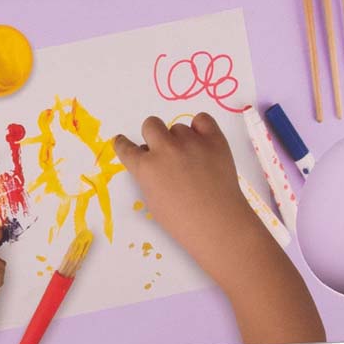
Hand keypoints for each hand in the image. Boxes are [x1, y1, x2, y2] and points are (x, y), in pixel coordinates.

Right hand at [113, 113, 264, 288]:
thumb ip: (147, 176)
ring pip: (177, 127)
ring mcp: (190, 142)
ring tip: (192, 160)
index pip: (125, 147)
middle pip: (150, 124)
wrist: (219, 225)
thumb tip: (151, 159)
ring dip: (180, 140)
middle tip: (164, 151)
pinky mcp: (213, 139)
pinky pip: (202, 119)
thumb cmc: (183, 222)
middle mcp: (165, 149)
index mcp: (145, 167)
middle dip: (153, 136)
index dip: (124, 144)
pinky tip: (203, 142)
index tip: (124, 142)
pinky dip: (200, 128)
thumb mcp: (153, 201)